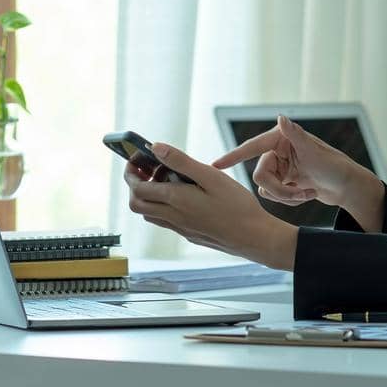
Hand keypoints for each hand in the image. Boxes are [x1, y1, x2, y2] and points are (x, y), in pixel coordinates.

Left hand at [123, 142, 298, 269]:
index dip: (131, 172)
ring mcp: (181, 228)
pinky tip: (183, 194)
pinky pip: (165, 221)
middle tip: (147, 168)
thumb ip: (181, 162)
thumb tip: (156, 148)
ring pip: (150, 214)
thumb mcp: (211, 176)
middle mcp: (173, 217)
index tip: (136, 158)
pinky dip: (163, 205)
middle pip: (136, 204)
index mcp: (176, 200)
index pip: (137, 188)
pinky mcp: (190, 234)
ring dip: (149, 195)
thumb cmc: (237, 206)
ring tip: (167, 178)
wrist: (254, 238)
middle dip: (134, 184)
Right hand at [211, 115, 373, 211]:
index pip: (251, 148)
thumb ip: (295, 135)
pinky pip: (274, 195)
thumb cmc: (335, 166)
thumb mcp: (314, 152)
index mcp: (281, 138)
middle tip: (299, 195)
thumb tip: (280, 118)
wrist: (348, 188)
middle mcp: (278, 150)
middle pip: (260, 176)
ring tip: (307, 194)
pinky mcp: (284, 181)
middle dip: (279, 190)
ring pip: (266, 188)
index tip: (213, 166)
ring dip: (286, 196)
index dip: (232, 157)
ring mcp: (281, 167)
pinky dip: (289, 200)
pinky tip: (305, 195)